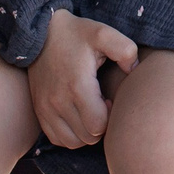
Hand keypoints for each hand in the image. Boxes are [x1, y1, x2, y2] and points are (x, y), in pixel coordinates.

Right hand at [29, 9, 137, 147]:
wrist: (40, 31)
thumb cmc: (76, 33)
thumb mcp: (104, 33)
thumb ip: (125, 49)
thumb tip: (133, 71)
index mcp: (77, 86)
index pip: (98, 126)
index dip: (110, 118)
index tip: (108, 100)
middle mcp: (58, 101)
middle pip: (88, 137)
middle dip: (100, 127)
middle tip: (101, 106)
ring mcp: (45, 108)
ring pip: (72, 142)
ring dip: (86, 133)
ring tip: (90, 113)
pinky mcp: (39, 110)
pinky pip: (57, 138)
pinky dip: (70, 134)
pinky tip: (77, 117)